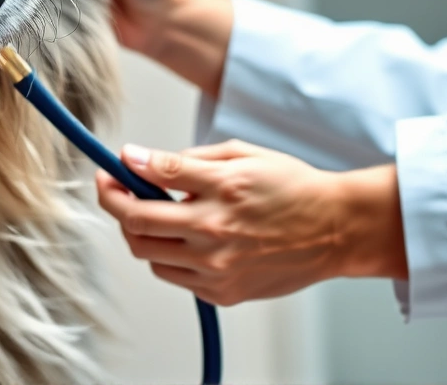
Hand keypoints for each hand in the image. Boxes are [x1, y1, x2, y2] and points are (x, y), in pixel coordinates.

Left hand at [94, 139, 407, 305]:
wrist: (335, 230)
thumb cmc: (293, 188)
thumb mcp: (243, 155)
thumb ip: (191, 159)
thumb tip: (143, 159)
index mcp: (223, 188)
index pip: (155, 175)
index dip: (124, 168)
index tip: (115, 163)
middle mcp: (215, 230)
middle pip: (136, 221)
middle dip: (113, 200)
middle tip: (111, 187)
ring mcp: (216, 266)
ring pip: (147, 252)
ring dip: (136, 229)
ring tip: (146, 212)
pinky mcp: (221, 291)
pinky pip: (171, 275)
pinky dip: (165, 255)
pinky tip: (180, 237)